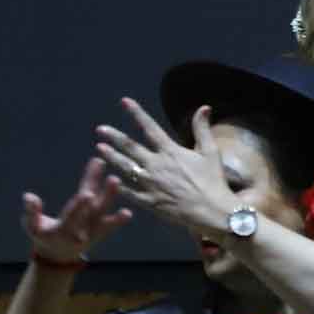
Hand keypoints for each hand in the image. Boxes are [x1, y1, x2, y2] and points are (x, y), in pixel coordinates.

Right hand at [24, 154, 132, 263]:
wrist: (58, 255)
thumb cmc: (42, 235)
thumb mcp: (32, 226)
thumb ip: (31, 212)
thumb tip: (29, 197)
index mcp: (62, 231)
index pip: (72, 216)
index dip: (80, 206)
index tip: (87, 193)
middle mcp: (81, 231)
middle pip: (93, 211)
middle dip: (103, 195)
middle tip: (113, 180)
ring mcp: (92, 231)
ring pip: (103, 212)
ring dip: (111, 197)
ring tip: (117, 181)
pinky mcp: (99, 230)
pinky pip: (110, 223)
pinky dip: (119, 219)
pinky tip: (129, 211)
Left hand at [94, 100, 236, 236]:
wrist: (212, 211)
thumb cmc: (214, 181)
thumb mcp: (210, 152)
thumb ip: (202, 129)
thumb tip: (204, 107)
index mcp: (170, 151)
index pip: (149, 127)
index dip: (136, 113)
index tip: (124, 102)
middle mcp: (156, 165)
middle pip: (129, 146)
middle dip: (113, 136)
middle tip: (100, 129)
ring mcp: (150, 183)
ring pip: (125, 167)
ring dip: (111, 156)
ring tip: (99, 148)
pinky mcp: (149, 201)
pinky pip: (129, 192)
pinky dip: (118, 185)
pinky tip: (109, 179)